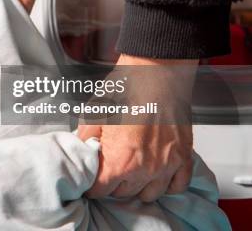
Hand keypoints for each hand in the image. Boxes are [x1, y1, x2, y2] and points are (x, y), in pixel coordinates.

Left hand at [78, 55, 197, 201]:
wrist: (157, 73)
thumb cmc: (127, 89)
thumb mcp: (93, 113)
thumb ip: (86, 138)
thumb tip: (82, 150)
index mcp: (120, 161)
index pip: (101, 190)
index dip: (92, 186)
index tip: (90, 182)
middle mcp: (145, 169)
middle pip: (123, 193)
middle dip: (112, 185)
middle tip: (108, 172)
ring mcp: (167, 165)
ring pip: (149, 194)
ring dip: (137, 187)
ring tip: (129, 174)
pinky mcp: (183, 157)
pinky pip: (177, 185)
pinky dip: (166, 184)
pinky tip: (155, 175)